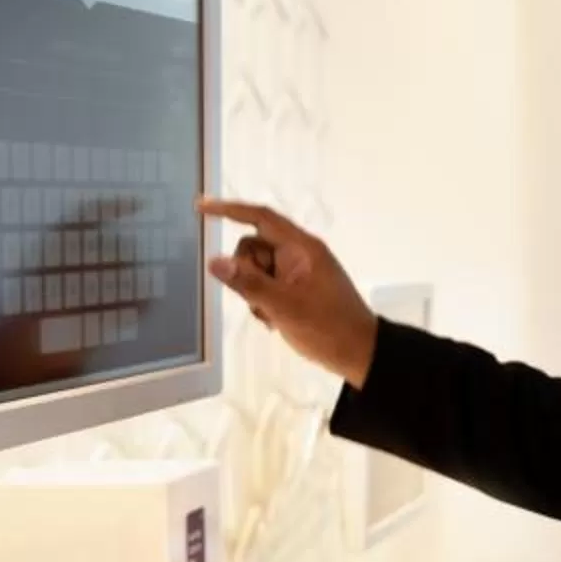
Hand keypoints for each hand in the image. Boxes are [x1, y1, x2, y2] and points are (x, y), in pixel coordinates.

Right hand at [200, 197, 380, 386]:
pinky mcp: (295, 289)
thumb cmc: (327, 327)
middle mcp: (298, 253)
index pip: (260, 217)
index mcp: (301, 247)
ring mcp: (297, 272)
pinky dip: (263, 302)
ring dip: (254, 293)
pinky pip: (265, 286)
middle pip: (252, 248)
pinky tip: (275, 321)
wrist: (359, 353)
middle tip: (262, 301)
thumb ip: (248, 283)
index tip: (201, 208)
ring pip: (255, 270)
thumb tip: (214, 261)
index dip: (229, 210)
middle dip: (246, 273)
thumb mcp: (284, 306)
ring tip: (272, 316)